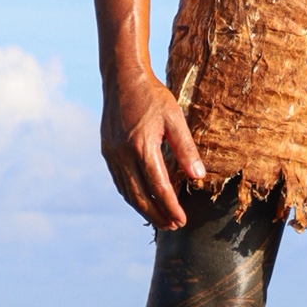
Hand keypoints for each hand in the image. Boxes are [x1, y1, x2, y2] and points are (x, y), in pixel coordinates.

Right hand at [100, 69, 205, 228]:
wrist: (123, 78)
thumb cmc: (153, 96)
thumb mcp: (175, 118)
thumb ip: (186, 148)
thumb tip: (198, 177)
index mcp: (142, 147)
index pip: (159, 187)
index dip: (171, 207)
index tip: (183, 221)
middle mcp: (123, 155)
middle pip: (140, 197)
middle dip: (157, 215)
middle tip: (173, 227)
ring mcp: (112, 155)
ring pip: (127, 193)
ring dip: (144, 209)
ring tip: (161, 219)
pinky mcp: (107, 152)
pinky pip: (119, 182)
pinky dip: (132, 196)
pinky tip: (143, 200)